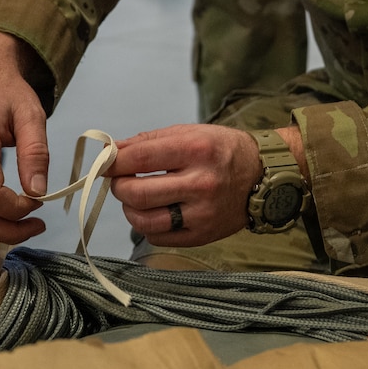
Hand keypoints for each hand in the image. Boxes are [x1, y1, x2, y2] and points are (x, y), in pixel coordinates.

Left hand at [106, 124, 269, 246]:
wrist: (262, 177)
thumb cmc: (222, 150)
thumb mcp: (190, 132)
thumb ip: (148, 141)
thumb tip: (112, 151)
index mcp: (196, 149)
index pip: (140, 158)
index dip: (113, 162)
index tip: (104, 163)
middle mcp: (200, 183)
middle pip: (138, 193)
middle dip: (118, 186)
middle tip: (120, 181)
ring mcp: (202, 213)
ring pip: (144, 221)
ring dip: (129, 209)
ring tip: (135, 198)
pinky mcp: (202, 235)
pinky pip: (158, 237)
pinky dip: (146, 225)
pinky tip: (154, 211)